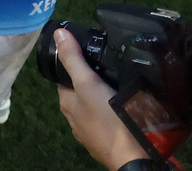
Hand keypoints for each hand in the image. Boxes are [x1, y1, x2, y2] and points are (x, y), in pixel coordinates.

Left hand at [54, 28, 147, 169]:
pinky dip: (118, 110)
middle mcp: (77, 119)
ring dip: (108, 96)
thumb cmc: (107, 119)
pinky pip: (113, 119)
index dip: (75, 64)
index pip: (66, 78)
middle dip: (95, 80)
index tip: (90, 53)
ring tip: (124, 82)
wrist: (133, 156)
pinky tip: (130, 105)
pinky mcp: (113, 139)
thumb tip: (58, 34)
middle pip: (84, 92)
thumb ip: (73, 59)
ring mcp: (95, 131)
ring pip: (99, 106)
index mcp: (67, 104)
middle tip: (112, 67)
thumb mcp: (87, 83)